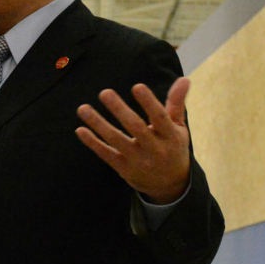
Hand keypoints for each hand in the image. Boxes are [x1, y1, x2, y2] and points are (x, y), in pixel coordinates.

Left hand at [76, 77, 190, 203]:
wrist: (169, 184)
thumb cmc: (172, 147)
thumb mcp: (178, 127)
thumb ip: (176, 103)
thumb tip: (184, 78)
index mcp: (170, 136)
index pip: (160, 118)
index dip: (149, 102)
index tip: (137, 86)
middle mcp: (155, 149)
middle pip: (135, 128)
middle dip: (119, 110)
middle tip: (104, 92)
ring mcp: (138, 160)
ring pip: (116, 140)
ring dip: (98, 124)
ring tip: (83, 108)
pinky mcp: (123, 168)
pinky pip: (106, 154)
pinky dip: (92, 142)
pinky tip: (80, 129)